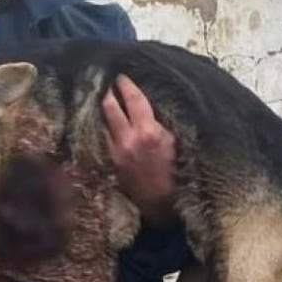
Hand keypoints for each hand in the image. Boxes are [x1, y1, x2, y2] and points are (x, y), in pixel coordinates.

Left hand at [102, 75, 175, 218]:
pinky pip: (102, 139)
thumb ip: (159, 123)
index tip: (122, 75)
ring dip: (103, 109)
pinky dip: (102, 127)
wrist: (165, 206)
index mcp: (148, 132)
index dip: (127, 85)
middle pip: (110, 106)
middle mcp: (127, 139)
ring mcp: (115, 152)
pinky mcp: (109, 163)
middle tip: (109, 83)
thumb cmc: (179, 174)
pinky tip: (103, 122)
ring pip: (102, 122)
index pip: (134, 99)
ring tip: (104, 98)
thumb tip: (148, 105)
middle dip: (109, 92)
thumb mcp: (176, 142)